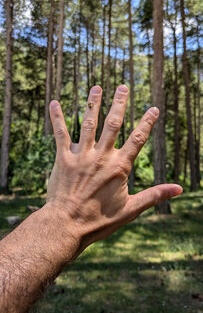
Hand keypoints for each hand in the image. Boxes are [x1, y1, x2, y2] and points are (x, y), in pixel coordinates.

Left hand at [47, 85, 181, 253]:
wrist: (67, 225)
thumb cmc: (99, 220)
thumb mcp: (131, 209)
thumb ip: (155, 195)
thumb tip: (179, 189)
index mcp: (119, 167)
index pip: (137, 139)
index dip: (147, 123)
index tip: (154, 108)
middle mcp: (101, 157)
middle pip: (113, 124)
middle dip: (119, 104)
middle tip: (122, 87)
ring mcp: (81, 156)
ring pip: (88, 124)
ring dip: (92, 104)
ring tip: (96, 87)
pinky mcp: (63, 158)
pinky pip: (60, 134)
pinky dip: (57, 118)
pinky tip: (54, 103)